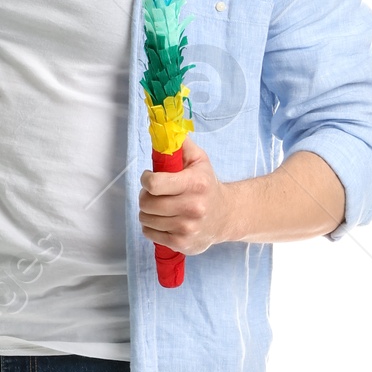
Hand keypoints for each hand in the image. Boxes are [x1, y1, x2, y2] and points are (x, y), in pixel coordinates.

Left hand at [138, 135, 234, 254]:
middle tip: (153, 194)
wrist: (226, 215)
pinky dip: (151, 227)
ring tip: (159, 207)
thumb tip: (164, 128)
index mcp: (195, 183)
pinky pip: (150, 234)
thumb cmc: (207, 185)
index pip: (155, 184)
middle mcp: (193, 207)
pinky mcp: (182, 243)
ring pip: (146, 219)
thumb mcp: (199, 160)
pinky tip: (163, 221)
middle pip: (147, 203)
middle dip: (145, 196)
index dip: (146, 180)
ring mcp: (188, 228)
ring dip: (147, 212)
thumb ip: (180, 144)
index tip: (149, 178)